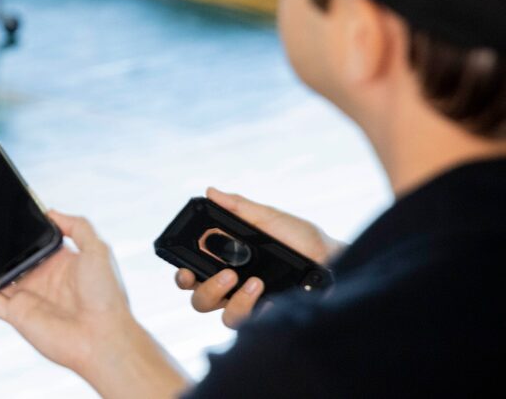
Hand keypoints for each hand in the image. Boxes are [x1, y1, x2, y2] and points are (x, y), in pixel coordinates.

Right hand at [0, 211, 138, 376]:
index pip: (26, 242)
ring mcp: (24, 297)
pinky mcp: (14, 314)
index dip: (9, 229)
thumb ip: (76, 225)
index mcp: (56, 263)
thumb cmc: (107, 296)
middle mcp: (38, 279)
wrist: (104, 336)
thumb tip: (49, 210)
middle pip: (2, 258)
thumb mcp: (97, 248)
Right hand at [174, 187, 342, 329]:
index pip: (192, 275)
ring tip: (255, 283)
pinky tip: (270, 302)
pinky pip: (254, 327)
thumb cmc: (301, 238)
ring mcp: (252, 306)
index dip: (182, 276)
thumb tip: (211, 191)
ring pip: (224, 317)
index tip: (185, 271)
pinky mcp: (271, 319)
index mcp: (226, 263)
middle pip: (200, 301)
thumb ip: (239, 207)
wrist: (335, 260)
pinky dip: (258, 313)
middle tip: (228, 275)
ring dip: (235, 301)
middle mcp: (234, 288)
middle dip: (206, 290)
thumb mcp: (269, 218)